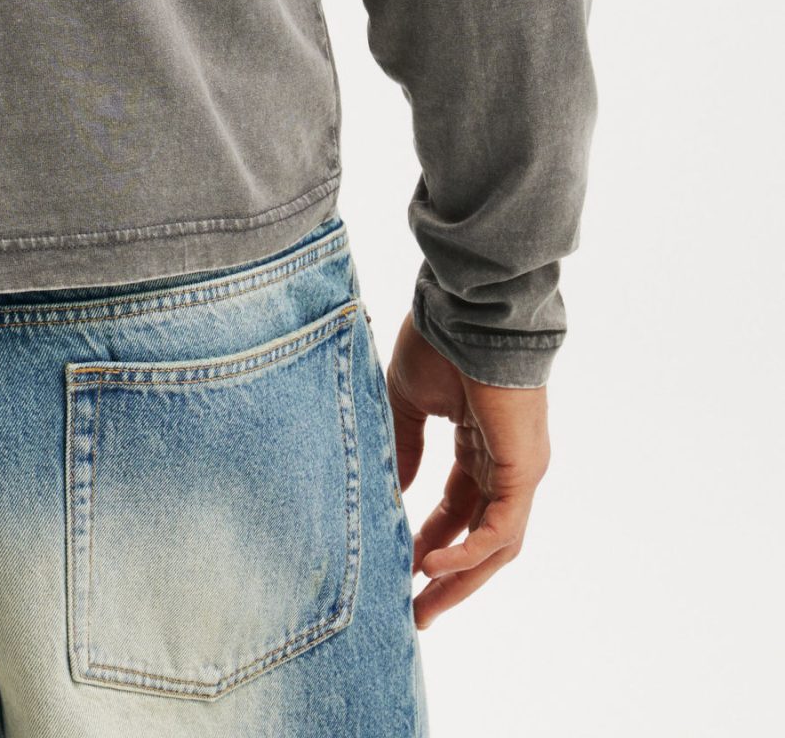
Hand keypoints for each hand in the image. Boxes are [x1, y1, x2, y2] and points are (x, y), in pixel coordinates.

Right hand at [385, 315, 550, 628]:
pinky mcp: (524, 469)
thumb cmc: (440, 340)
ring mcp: (519, 469)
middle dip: (448, 578)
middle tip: (416, 613)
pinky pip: (500, 528)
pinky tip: (430, 564)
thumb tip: (398, 490)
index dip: (430, 540)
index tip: (399, 567)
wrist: (469, 308)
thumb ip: (406, 445)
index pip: (459, 508)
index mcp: (479, 444)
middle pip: (481, 538)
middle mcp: (506, 463)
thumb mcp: (410, 401)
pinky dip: (469, 552)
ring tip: (421, 607)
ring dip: (459, 579)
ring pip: (495, 545)